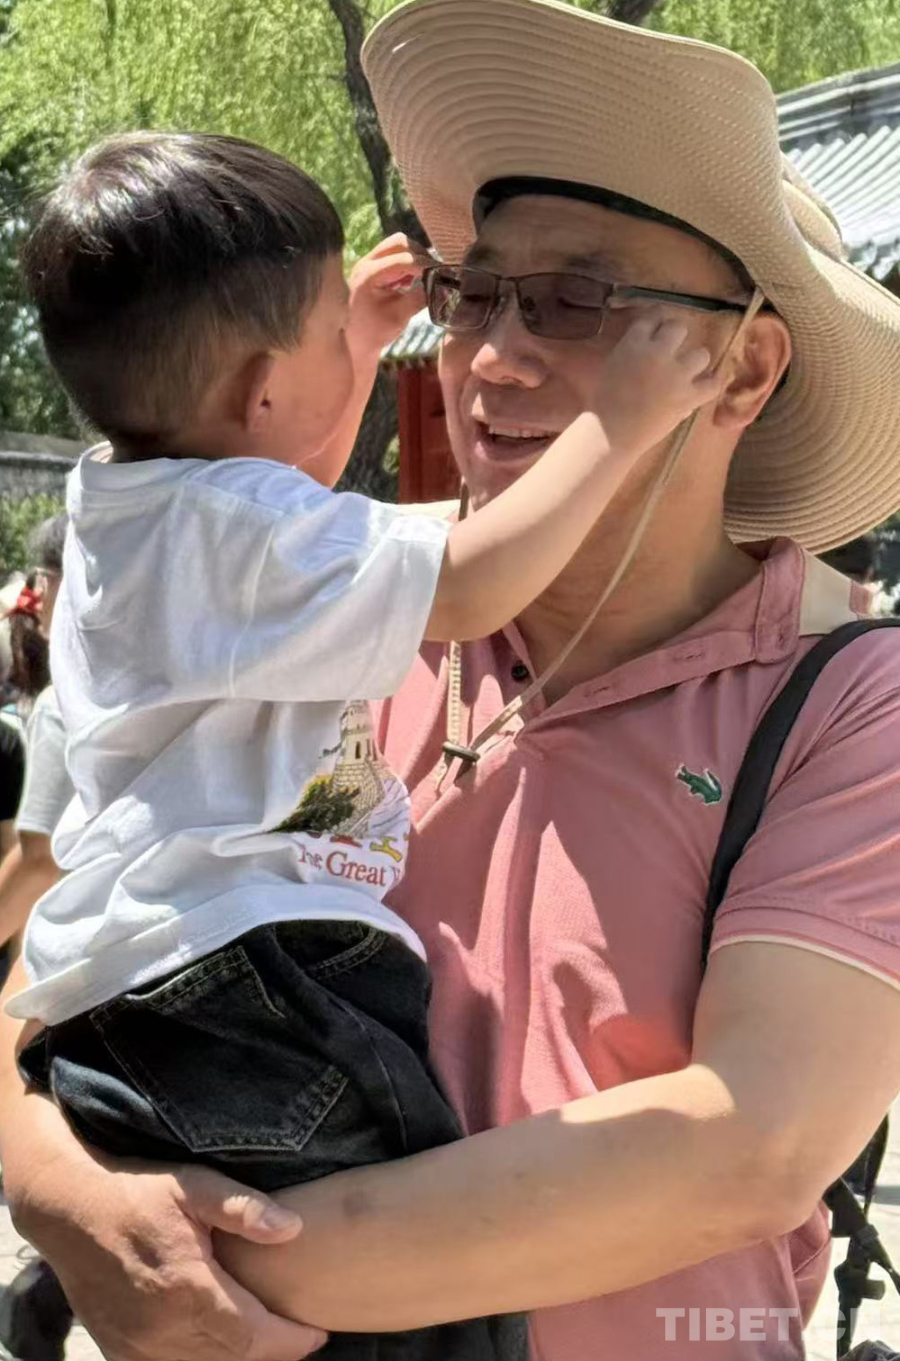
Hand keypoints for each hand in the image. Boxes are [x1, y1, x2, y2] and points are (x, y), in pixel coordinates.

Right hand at [12, 1155, 327, 1360]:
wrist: (70, 1207)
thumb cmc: (138, 1191)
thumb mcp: (195, 1185)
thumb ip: (244, 1209)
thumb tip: (294, 1228)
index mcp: (188, 1288)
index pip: (254, 1336)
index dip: (291, 1341)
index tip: (318, 1334)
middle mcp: (163, 1329)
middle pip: (234, 1358)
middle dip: (272, 1351)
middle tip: (299, 1337)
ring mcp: (138, 1345)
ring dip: (237, 1358)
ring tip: (265, 1340)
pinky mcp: (119, 1350)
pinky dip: (199, 1360)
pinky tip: (217, 1343)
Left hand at [346, 232, 430, 355]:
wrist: (356, 340)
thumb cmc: (376, 332)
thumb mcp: (400, 317)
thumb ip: (419, 298)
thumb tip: (440, 285)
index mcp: (369, 275)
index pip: (403, 259)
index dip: (425, 265)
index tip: (440, 275)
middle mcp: (366, 263)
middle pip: (399, 243)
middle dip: (419, 255)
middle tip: (432, 273)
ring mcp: (368, 263)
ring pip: (397, 246)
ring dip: (414, 258)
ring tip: (423, 277)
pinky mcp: (373, 267)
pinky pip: (394, 254)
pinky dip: (408, 263)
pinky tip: (413, 280)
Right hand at [598, 314, 720, 455]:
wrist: (611, 434)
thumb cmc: (602, 405)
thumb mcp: (611, 368)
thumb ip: (631, 355)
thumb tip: (652, 352)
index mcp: (633, 344)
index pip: (651, 318)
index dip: (657, 319)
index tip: (659, 325)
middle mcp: (658, 353)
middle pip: (678, 328)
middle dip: (675, 336)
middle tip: (671, 348)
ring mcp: (676, 374)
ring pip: (701, 354)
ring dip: (695, 361)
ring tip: (689, 370)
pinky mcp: (688, 396)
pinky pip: (712, 385)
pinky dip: (711, 385)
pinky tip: (707, 385)